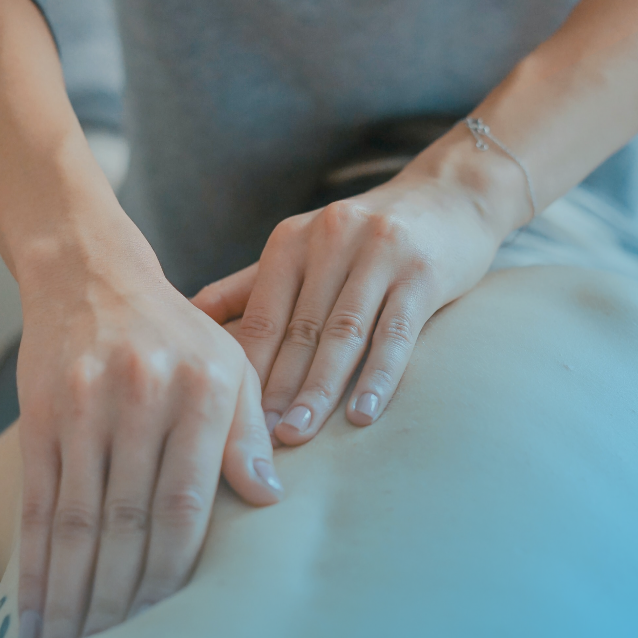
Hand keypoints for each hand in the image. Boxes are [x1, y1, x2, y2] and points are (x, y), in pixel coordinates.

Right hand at [15, 217, 281, 637]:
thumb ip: (249, 433)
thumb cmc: (177, 333)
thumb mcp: (232, 365)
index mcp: (204, 390)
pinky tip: (36, 608)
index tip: (169, 621)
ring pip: (79, 520)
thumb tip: (269, 501)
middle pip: (130, 520)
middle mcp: (144, 397)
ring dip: (74, 593)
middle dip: (121, 597)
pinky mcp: (42, 415)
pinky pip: (39, 502)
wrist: (93, 277)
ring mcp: (86, 406)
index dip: (174, 570)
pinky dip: (36, 563)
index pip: (188, 502)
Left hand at [192, 149, 506, 446]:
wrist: (450, 196)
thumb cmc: (365, 236)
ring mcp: (379, 254)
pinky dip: (378, 376)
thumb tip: (187, 316)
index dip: (245, 370)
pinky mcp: (423, 272)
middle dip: (276, 389)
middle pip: (299, 330)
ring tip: (298, 434)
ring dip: (319, 389)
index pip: (261, 316)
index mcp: (292, 240)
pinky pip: (396, 332)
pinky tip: (362, 413)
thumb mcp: (304, 248)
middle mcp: (330, 240)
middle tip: (257, 441)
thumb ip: (250, 285)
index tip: (228, 419)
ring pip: (343, 333)